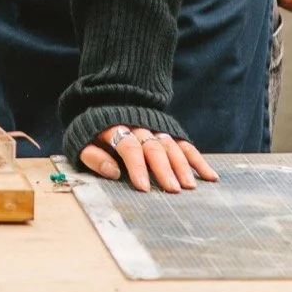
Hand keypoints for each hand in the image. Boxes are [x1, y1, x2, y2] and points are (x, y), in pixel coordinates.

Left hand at [78, 125, 216, 193]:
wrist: (106, 102)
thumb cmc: (93, 133)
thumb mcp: (82, 142)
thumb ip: (94, 157)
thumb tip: (113, 172)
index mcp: (116, 128)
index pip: (129, 146)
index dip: (136, 166)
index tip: (144, 187)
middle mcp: (140, 127)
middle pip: (153, 147)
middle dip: (163, 169)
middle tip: (172, 190)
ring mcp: (156, 128)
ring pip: (171, 146)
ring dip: (182, 166)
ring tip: (189, 187)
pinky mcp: (169, 132)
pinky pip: (185, 145)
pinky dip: (198, 160)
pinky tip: (210, 176)